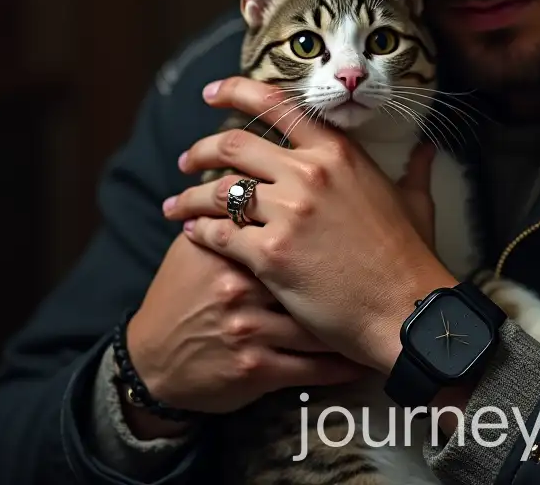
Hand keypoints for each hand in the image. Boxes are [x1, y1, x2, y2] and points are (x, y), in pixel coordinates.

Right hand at [124, 229, 365, 429]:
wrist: (152, 359)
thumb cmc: (180, 294)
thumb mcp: (195, 245)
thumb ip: (230, 212)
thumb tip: (263, 170)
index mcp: (231, 244)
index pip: (288, 222)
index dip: (329, 220)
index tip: (360, 219)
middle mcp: (240, 283)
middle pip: (311, 266)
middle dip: (348, 266)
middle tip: (382, 261)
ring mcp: (250, 327)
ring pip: (319, 317)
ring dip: (356, 316)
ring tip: (387, 310)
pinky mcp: (256, 368)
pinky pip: (312, 365)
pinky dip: (343, 361)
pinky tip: (364, 355)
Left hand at [164, 76, 456, 374]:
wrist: (405, 310)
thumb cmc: (411, 256)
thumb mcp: (415, 202)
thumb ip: (415, 169)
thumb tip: (427, 148)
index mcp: (338, 153)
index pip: (278, 104)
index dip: (237, 91)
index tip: (212, 92)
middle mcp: (309, 173)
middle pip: (234, 145)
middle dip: (201, 150)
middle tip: (186, 160)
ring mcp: (288, 213)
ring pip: (219, 191)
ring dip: (190, 195)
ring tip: (176, 205)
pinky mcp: (270, 255)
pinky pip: (219, 235)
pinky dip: (198, 232)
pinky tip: (191, 235)